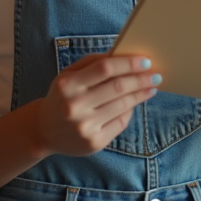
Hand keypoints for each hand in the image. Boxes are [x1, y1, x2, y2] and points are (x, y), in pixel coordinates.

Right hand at [34, 53, 160, 156]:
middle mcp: (75, 106)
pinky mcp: (94, 143)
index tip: (145, 60)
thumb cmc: (63, 96)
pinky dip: (130, 110)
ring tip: (150, 87)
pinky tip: (134, 103)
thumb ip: (93, 63)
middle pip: (117, 87)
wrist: (45, 131)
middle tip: (155, 74)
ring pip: (123, 106)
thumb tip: (125, 57)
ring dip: (140, 94)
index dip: (127, 63)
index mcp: (67, 85)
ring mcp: (85, 127)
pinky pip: (121, 122)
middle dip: (140, 79)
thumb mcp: (68, 75)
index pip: (104, 68)